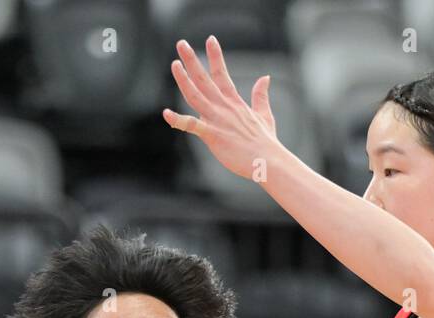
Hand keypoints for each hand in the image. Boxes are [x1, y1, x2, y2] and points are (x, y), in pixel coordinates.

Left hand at [163, 35, 282, 180]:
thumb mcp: (264, 114)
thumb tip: (265, 78)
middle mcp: (224, 107)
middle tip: (181, 43)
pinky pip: (192, 126)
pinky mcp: (212, 135)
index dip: (215, 56)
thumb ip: (261, 96)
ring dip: (183, 80)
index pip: (222, 74)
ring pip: (195, 96)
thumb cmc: (266, 142)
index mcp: (234, 102)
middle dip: (192, 60)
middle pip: (204, 79)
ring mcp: (217, 120)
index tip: (210, 39)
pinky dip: (178, 120)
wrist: (267, 161)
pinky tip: (166, 113)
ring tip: (174, 64)